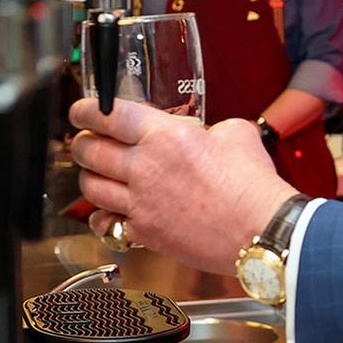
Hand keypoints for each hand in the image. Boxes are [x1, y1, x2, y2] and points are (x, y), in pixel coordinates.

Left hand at [68, 98, 299, 272]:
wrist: (261, 229)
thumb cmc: (253, 185)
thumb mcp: (235, 134)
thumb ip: (208, 128)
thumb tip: (203, 133)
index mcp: (166, 136)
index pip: (108, 115)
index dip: (85, 110)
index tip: (81, 110)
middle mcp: (146, 168)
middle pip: (89, 150)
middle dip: (82, 143)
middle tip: (86, 142)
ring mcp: (142, 203)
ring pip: (91, 187)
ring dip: (90, 177)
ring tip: (98, 174)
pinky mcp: (145, 232)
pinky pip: (106, 224)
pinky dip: (103, 218)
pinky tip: (111, 213)